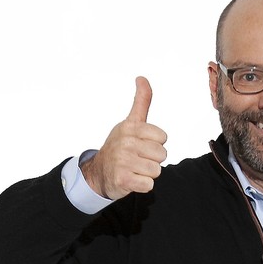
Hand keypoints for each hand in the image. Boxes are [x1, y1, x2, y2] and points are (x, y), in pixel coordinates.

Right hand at [81, 77, 167, 199]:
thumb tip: (142, 78)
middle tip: (138, 159)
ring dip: (148, 173)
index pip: (163, 137)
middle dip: (153, 160)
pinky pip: (148, 184)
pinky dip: (142, 185)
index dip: (156, 144)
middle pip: (161, 155)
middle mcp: (126, 142)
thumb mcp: (130, 122)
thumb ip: (141, 101)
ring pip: (156, 170)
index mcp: (130, 128)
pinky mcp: (122, 179)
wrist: (100, 172)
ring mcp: (123, 161)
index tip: (142, 144)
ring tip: (135, 169)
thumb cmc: (119, 146)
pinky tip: (133, 179)